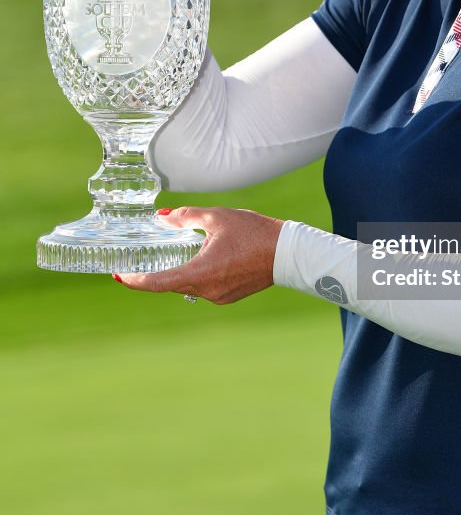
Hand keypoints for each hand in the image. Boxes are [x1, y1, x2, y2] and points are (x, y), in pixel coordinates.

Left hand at [115, 207, 283, 303]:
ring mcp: (218, 297)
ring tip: (179, 254)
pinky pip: (204, 288)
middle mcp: (206, 291)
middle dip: (156, 273)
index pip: (156, 283)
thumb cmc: (254, 232)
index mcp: (199, 273)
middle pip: (170, 284)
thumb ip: (186, 217)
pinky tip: (203, 259)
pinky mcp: (228, 296)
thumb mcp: (217, 217)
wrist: (287, 252)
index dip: (134, 281)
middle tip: (141, 261)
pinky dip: (197, 275)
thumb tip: (163, 217)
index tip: (119, 275)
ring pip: (188, 286)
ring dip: (180, 272)